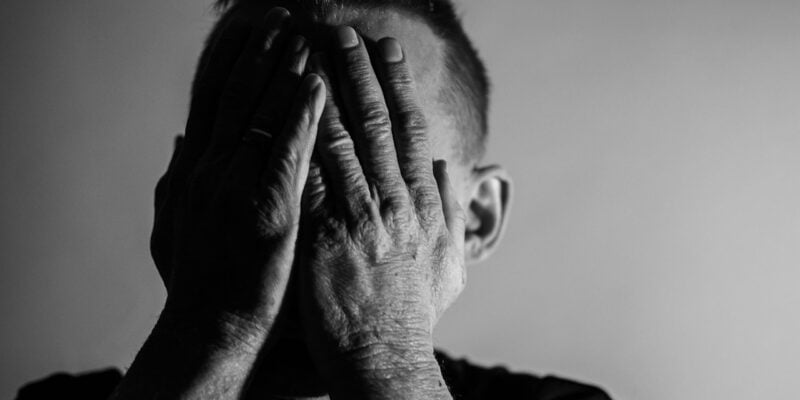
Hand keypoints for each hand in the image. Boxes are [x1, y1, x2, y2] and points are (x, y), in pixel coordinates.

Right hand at [150, 7, 324, 350]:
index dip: (231, 64)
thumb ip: (175, 180)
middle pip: (239, 100)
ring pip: (264, 118)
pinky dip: (302, 118)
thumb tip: (181, 140)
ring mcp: (240, 189)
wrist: (210, 328)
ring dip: (285, 74)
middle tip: (280, 18)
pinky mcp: (270, 211)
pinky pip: (290, 154)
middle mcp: (214, 172)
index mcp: (197, 172)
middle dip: (260, 56)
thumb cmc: (198, 280)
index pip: (215, 104)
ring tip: (305, 36)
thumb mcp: (173, 225)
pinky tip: (318, 88)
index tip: (247, 31)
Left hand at [300, 27, 464, 397]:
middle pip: (379, 123)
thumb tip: (455, 169)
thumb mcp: (450, 261)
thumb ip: (452, 210)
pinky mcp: (328, 233)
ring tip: (314, 51)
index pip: (412, 132)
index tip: (388, 53)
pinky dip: (304, 136)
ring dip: (330, 90)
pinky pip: (314, 175)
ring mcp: (363, 215)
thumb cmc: (415, 313)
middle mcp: (397, 200)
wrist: (385, 355)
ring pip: (345, 137)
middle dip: (362, 73)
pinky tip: (291, 106)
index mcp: (425, 204)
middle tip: (347, 33)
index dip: (400, 87)